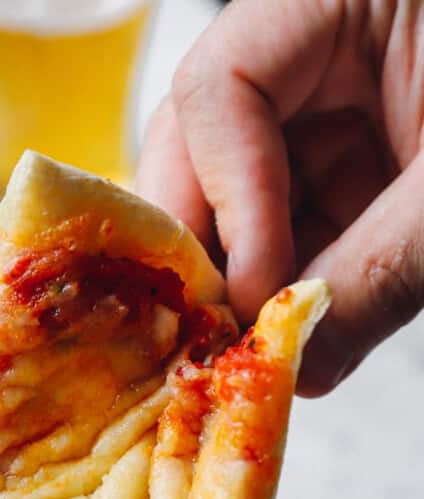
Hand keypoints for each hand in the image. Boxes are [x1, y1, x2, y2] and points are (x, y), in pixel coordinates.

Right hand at [136, 0, 423, 394]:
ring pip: (242, 190)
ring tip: (268, 348)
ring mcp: (337, 98)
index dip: (227, 198)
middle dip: (211, 247)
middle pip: (205, 138)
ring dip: (252, 277)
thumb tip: (299, 370)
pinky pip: (297, 217)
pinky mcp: (358, 151)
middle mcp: (325, 39)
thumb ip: (382, 275)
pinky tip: (303, 329)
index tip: (255, 294)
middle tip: (220, 336)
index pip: (225, 85)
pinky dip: (297, 279)